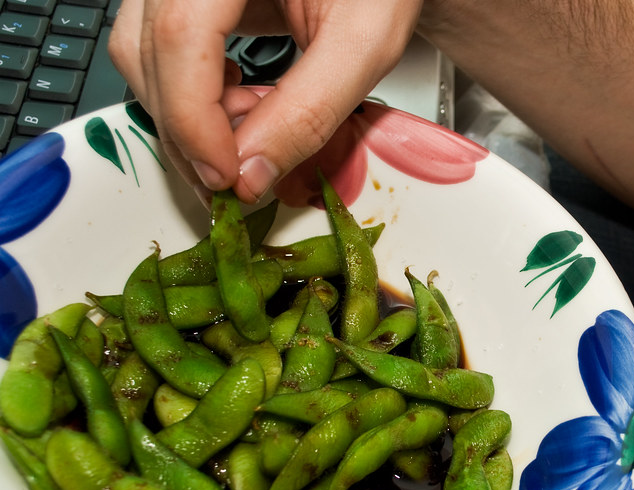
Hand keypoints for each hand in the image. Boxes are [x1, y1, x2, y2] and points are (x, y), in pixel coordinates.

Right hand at [110, 0, 421, 203]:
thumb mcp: (364, 44)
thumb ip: (309, 109)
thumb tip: (250, 175)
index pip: (179, 34)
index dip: (193, 118)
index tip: (227, 177)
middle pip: (148, 51)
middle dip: (190, 133)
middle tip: (239, 182)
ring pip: (142, 55)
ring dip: (187, 118)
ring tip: (252, 135)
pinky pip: (160, 51)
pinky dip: (192, 96)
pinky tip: (242, 106)